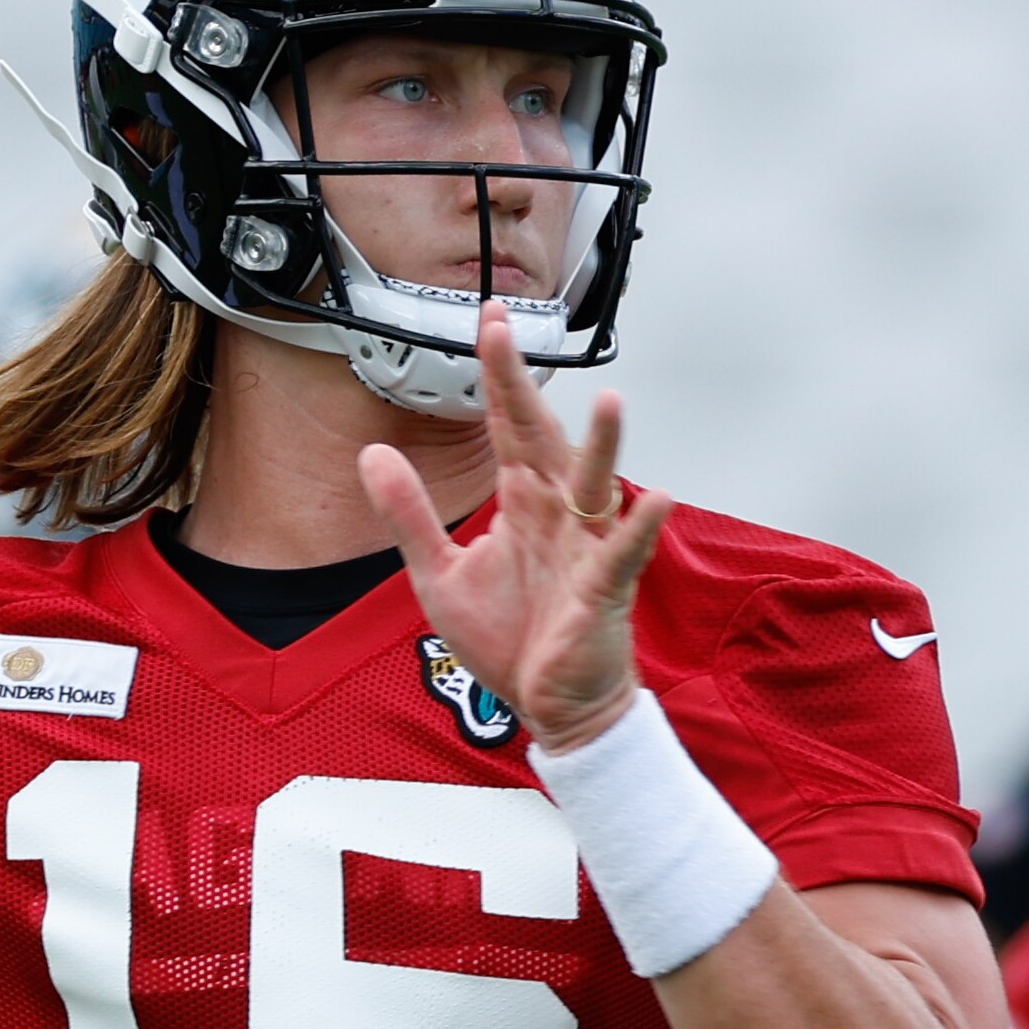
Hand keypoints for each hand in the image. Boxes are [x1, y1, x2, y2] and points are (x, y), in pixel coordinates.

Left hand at [354, 304, 661, 749]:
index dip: (496, 375)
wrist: (552, 706)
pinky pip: (623, 554)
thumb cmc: (512, 641)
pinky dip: (638, 529)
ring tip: (610, 402)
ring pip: (596, 485)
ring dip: (604, 446)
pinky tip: (655, 499)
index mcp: (521, 503)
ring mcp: (586, 547)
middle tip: (505, 331)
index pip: (507, 425)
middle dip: (523, 385)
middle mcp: (558, 512)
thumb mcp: (439, 573)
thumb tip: (373, 455)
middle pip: (542, 436)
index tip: (487, 322)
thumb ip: (409, 514)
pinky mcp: (604, 590)